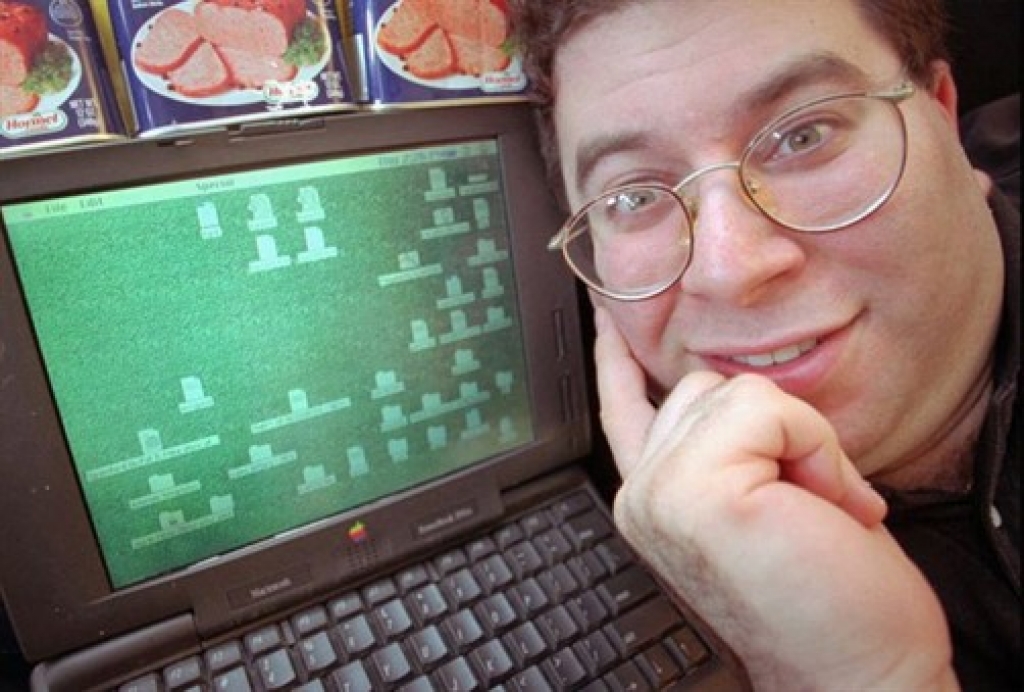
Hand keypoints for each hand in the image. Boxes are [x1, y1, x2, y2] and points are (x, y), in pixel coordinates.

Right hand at [593, 307, 956, 690]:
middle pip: (702, 385)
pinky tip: (824, 506)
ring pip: (737, 392)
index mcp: (654, 496)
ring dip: (802, 442)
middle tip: (808, 502)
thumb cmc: (827, 600)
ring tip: (815, 510)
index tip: (606, 313)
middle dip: (777, 428)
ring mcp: (659, 493)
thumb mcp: (764, 499)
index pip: (622, 406)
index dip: (614, 357)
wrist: (855, 673)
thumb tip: (731, 385)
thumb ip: (724, 443)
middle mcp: (642, 494)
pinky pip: (765, 408)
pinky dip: (814, 448)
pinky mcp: (695, 492)